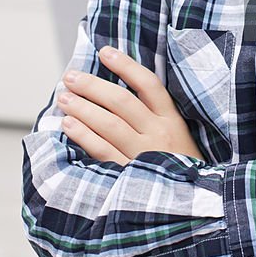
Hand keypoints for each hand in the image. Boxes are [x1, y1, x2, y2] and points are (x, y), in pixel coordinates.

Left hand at [57, 46, 203, 166]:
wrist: (191, 204)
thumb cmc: (178, 165)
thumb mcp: (177, 135)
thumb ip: (154, 115)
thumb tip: (116, 91)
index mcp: (172, 119)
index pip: (148, 84)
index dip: (126, 66)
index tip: (104, 52)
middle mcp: (159, 133)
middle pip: (122, 102)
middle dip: (93, 86)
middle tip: (70, 76)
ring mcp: (144, 154)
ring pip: (110, 124)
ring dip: (84, 108)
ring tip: (64, 97)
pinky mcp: (129, 174)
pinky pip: (102, 150)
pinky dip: (84, 135)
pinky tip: (69, 124)